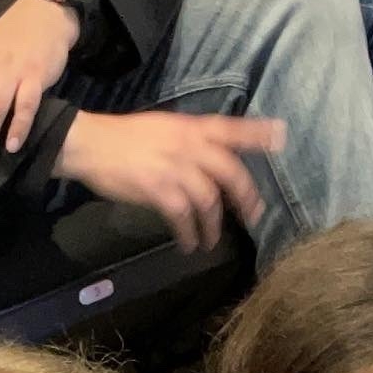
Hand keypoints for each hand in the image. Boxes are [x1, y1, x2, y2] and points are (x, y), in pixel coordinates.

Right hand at [53, 109, 284, 252]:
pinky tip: (189, 244)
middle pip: (229, 172)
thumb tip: (208, 162)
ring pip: (209, 200)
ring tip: (211, 241)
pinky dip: (189, 233)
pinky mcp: (159, 189)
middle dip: (245, 197)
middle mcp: (189, 145)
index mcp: (191, 128)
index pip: (231, 128)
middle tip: (252, 216)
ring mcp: (175, 167)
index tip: (280, 137)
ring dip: (213, 225)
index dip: (257, 133)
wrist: (91, 144)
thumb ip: (189, 142)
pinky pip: (183, 216)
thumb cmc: (124, 139)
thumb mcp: (163, 129)